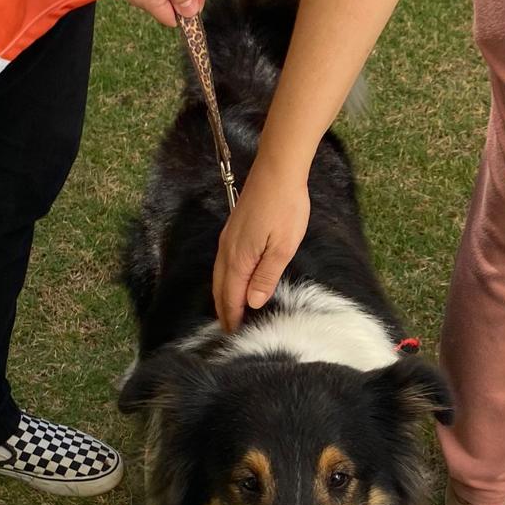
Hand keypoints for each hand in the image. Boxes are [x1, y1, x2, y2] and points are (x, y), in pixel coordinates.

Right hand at [213, 155, 310, 330]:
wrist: (277, 170)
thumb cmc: (285, 208)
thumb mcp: (282, 248)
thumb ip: (266, 277)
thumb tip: (254, 303)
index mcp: (239, 258)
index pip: (231, 295)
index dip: (233, 316)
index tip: (235, 334)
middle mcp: (227, 250)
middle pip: (220, 287)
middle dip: (224, 309)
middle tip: (229, 329)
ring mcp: (228, 238)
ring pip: (219, 274)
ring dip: (222, 294)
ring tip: (229, 311)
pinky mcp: (233, 229)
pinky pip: (223, 262)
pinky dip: (224, 278)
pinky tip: (233, 280)